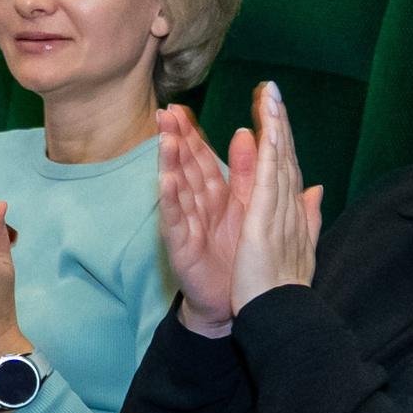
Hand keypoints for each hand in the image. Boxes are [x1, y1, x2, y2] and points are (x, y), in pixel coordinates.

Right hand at [155, 102, 251, 336]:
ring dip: (169, 163)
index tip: (180, 109)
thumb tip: (248, 133)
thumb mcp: (247, 205)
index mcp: (216, 195)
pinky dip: (171, 200)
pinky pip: (176, 220)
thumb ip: (247, 171)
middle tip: (165, 113)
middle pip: (184, 167)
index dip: (191, 134)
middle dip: (175, 140)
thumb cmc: (241, 256)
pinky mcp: (184, 246)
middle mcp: (198, 206)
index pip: (201, 158)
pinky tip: (166, 181)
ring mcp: (189, 224)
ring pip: (177, 188)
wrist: (242, 303)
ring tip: (164, 138)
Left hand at [229, 82, 321, 312]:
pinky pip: (268, 180)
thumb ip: (307, 215)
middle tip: (272, 88)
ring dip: (275, 126)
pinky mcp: (267, 220)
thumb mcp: (296, 245)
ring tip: (269, 95)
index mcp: (290, 211)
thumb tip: (318, 188)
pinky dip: (270, 153)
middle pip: (285, 156)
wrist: (282, 314)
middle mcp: (289, 206)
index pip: (285, 167)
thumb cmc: (282, 286)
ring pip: (279, 161)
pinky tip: (268, 130)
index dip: (282, 136)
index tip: (275, 109)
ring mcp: (280, 211)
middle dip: (279, 121)